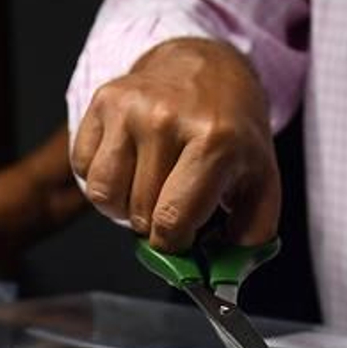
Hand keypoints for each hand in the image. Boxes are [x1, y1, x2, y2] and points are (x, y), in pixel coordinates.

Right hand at [70, 37, 279, 251]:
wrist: (208, 67)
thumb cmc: (232, 130)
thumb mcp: (262, 181)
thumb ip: (249, 240)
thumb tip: (221, 280)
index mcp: (215, 141)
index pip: (172, 222)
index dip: (174, 244)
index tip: (182, 238)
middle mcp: (168, 119)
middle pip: (139, 214)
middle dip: (154, 223)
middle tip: (172, 200)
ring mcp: (131, 107)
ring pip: (104, 196)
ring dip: (124, 205)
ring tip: (149, 184)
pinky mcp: (105, 100)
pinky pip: (84, 169)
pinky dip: (104, 178)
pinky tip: (130, 162)